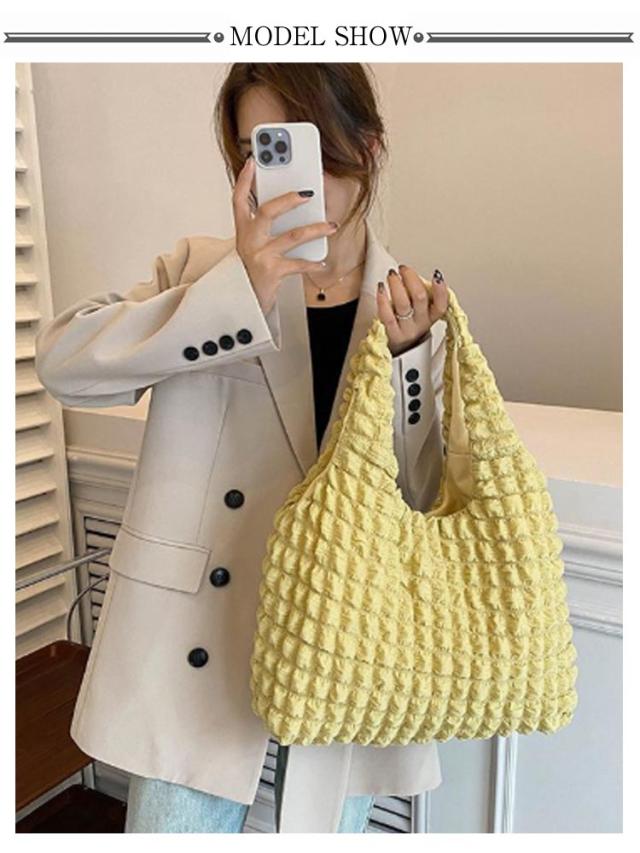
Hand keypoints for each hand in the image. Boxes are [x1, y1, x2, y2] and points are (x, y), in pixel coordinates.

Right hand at [233, 155, 336, 315]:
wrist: (242, 303)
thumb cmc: (251, 272)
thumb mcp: (252, 246)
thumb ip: (265, 227)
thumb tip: (294, 206)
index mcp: (242, 230)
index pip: (238, 199)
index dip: (244, 180)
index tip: (253, 162)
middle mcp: (249, 240)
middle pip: (267, 211)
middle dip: (289, 199)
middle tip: (308, 193)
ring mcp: (260, 256)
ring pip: (292, 236)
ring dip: (315, 229)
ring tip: (331, 226)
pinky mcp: (272, 272)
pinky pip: (298, 264)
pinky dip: (313, 263)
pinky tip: (323, 261)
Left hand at [376, 265, 448, 356]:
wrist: (398, 348)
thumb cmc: (408, 323)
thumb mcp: (421, 311)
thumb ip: (421, 294)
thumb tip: (412, 274)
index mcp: (432, 317)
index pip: (441, 304)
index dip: (441, 290)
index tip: (437, 275)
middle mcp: (421, 324)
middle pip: (419, 298)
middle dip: (411, 278)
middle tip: (403, 269)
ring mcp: (407, 330)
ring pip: (403, 304)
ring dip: (396, 285)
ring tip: (391, 275)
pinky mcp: (391, 334)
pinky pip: (387, 315)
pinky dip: (383, 299)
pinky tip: (381, 288)